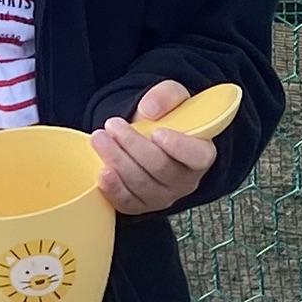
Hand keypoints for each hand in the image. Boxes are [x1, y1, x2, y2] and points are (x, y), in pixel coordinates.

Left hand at [92, 77, 219, 217]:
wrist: (149, 137)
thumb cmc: (167, 119)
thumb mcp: (172, 97)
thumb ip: (165, 96)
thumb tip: (148, 110)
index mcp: (201, 154)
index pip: (197, 156)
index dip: (179, 147)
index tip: (156, 132)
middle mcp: (185, 181)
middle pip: (160, 167)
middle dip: (133, 145)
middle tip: (113, 124)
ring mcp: (164, 196)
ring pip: (140, 184)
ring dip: (117, 160)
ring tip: (100, 138)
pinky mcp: (142, 205)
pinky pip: (128, 202)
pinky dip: (113, 188)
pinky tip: (103, 171)